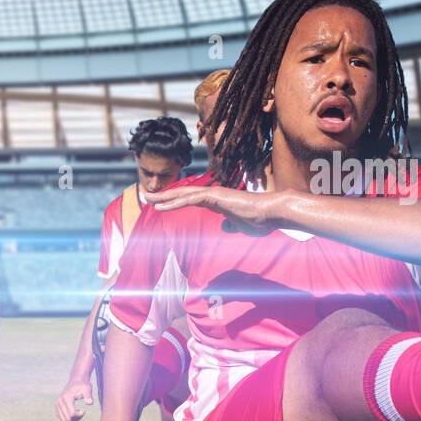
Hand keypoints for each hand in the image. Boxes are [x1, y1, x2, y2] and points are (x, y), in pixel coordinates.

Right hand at [55, 377, 93, 420]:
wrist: (76, 380)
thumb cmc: (83, 385)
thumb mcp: (87, 389)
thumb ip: (88, 396)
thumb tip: (90, 403)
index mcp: (66, 398)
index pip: (71, 414)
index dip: (79, 415)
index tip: (84, 411)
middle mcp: (59, 401)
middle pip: (67, 418)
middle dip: (76, 418)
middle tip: (81, 412)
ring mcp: (57, 404)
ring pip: (63, 420)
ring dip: (72, 419)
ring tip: (77, 413)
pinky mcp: (57, 406)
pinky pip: (61, 418)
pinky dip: (68, 418)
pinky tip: (73, 412)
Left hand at [145, 185, 278, 235]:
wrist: (271, 213)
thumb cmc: (259, 221)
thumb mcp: (240, 226)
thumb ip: (231, 225)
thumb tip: (224, 227)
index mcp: (217, 201)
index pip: (191, 199)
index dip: (176, 200)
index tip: (162, 204)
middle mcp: (213, 195)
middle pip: (183, 193)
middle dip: (165, 195)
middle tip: (148, 196)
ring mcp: (214, 194)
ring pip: (183, 194)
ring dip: (164, 196)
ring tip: (148, 198)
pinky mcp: (215, 197)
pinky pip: (190, 199)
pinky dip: (174, 202)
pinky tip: (160, 206)